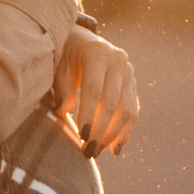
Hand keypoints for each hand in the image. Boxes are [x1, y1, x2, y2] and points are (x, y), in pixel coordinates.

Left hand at [52, 29, 139, 156]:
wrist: (83, 42)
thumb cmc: (66, 58)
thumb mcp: (60, 70)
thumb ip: (63, 90)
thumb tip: (64, 112)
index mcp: (98, 53)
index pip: (94, 90)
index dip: (88, 115)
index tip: (81, 137)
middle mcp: (118, 61)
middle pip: (112, 103)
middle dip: (100, 131)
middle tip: (88, 151)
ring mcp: (129, 73)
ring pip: (127, 110)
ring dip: (113, 135)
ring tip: (98, 152)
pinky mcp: (133, 85)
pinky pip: (133, 112)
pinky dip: (125, 132)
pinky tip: (114, 149)